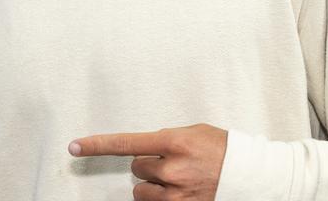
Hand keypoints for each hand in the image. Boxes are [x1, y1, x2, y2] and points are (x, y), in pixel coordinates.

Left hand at [69, 124, 227, 200]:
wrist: (252, 174)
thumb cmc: (223, 149)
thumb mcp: (193, 133)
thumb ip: (166, 140)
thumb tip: (145, 148)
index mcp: (174, 142)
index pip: (126, 143)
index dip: (97, 145)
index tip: (75, 147)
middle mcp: (172, 169)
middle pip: (136, 168)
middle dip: (150, 165)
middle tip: (174, 163)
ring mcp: (177, 193)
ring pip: (143, 190)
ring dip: (155, 185)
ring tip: (180, 179)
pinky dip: (162, 199)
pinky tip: (180, 191)